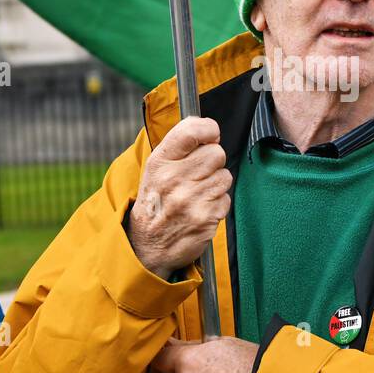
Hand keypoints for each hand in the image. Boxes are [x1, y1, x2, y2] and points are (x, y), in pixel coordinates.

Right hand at [128, 116, 232, 278]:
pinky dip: (217, 204)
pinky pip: (226, 199)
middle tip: (199, 174)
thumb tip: (207, 127)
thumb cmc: (156, 201)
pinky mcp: (205, 218)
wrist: (147, 245)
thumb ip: (179, 145)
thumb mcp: (156, 169)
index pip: (191, 131)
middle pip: (216, 153)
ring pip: (224, 176)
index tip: (210, 135)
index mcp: (160, 163)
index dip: (208, 129)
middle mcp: (173, 179)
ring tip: (197, 194)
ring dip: (216, 184)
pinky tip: (200, 209)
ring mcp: (190, 200)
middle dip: (213, 162)